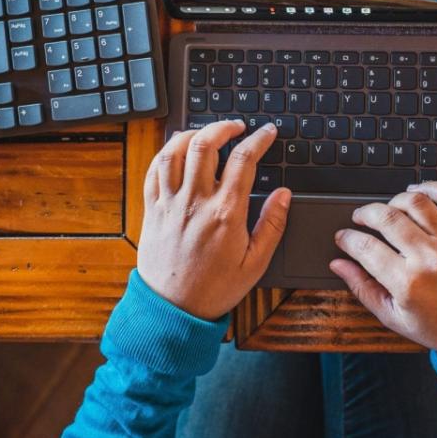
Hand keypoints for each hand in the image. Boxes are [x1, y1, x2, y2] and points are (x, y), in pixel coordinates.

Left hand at [137, 120, 291, 319]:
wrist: (172, 311)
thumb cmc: (214, 289)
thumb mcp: (256, 263)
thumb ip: (272, 225)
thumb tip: (284, 195)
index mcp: (226, 213)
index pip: (244, 160)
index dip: (259, 139)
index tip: (267, 133)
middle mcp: (195, 202)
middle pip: (205, 144)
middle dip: (224, 126)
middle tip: (237, 126)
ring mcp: (170, 204)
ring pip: (174, 151)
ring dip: (192, 133)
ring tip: (207, 133)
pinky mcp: (152, 210)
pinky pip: (153, 170)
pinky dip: (165, 152)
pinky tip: (176, 151)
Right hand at [330, 181, 436, 358]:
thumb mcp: (394, 318)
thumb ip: (363, 289)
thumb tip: (340, 265)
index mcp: (407, 283)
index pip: (365, 248)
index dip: (347, 239)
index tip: (343, 237)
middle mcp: (428, 257)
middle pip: (386, 218)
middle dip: (365, 214)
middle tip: (360, 218)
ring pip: (415, 202)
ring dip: (394, 200)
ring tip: (387, 209)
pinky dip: (433, 187)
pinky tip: (419, 192)